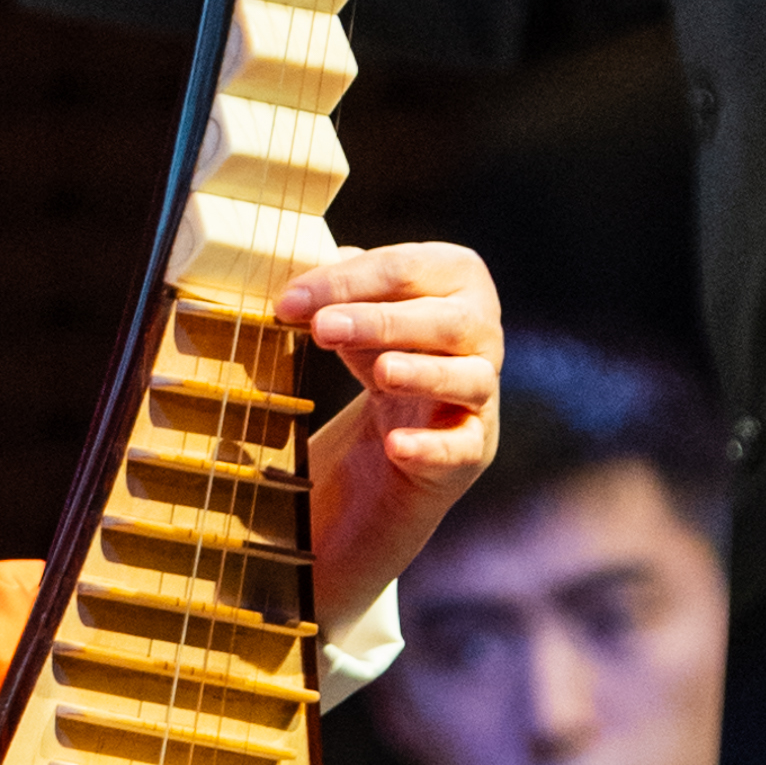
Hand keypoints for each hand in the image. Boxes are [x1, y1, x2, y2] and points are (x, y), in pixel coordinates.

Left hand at [291, 240, 502, 633]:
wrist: (364, 498)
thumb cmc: (350, 401)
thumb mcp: (333, 346)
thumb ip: (322, 300)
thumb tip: (290, 266)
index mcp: (447, 297)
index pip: (419, 265)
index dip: (356, 275)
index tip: (288, 300)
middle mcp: (475, 346)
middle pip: (454, 315)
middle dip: (386, 313)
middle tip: (322, 325)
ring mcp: (477, 407)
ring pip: (474, 373)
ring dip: (420, 364)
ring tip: (368, 370)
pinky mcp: (468, 463)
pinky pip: (467, 449)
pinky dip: (436, 443)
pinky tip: (396, 446)